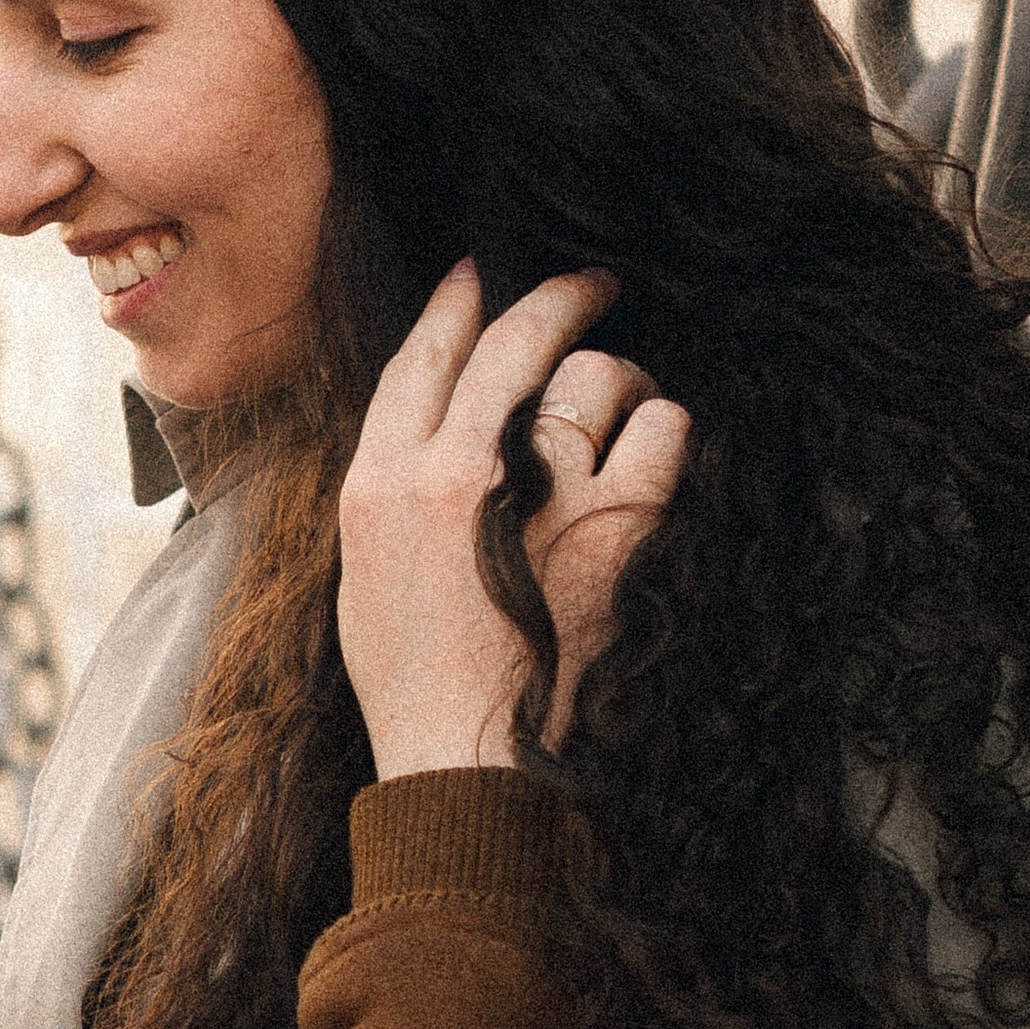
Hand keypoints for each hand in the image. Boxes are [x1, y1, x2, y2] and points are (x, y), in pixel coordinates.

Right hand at [338, 264, 689, 778]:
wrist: (461, 754)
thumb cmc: (412, 681)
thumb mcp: (366, 574)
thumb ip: (394, 494)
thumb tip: (436, 434)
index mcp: (381, 483)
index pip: (422, 360)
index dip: (456, 306)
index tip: (478, 274)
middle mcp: (451, 473)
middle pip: (512, 343)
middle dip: (557, 298)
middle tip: (591, 284)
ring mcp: (533, 496)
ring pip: (591, 378)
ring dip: (617, 379)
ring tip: (626, 401)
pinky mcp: (610, 529)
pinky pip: (658, 433)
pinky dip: (664, 431)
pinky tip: (657, 450)